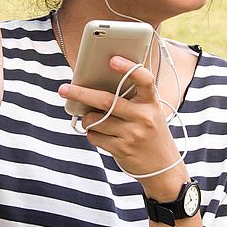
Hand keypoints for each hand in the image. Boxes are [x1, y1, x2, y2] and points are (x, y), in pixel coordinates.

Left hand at [58, 56, 184, 182]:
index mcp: (151, 102)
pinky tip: (101, 134)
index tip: (112, 59)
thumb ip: (131, 99)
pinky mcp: (122, 149)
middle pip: (107, 101)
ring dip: (87, 119)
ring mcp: (133, 134)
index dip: (128, 68)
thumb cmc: (150, 132)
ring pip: (95, 120)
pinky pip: (95, 136)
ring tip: (92, 119)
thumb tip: (95, 86)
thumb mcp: (150, 112)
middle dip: (81, 93)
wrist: (162, 166)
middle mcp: (144, 117)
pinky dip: (92, 133)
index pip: (143, 80)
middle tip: (64, 89)